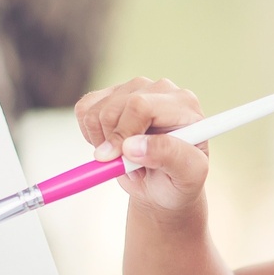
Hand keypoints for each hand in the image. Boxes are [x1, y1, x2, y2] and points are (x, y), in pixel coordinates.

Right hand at [74, 77, 207, 211]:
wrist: (164, 186)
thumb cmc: (179, 180)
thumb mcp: (189, 175)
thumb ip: (169, 156)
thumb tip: (132, 146)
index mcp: (184, 103)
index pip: (140, 106)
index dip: (122, 133)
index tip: (118, 160)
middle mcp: (159, 89)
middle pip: (114, 107)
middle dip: (114, 144)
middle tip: (132, 169)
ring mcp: (134, 89)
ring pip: (95, 110)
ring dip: (103, 144)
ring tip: (127, 160)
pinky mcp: (112, 95)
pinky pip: (84, 110)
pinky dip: (90, 135)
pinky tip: (112, 146)